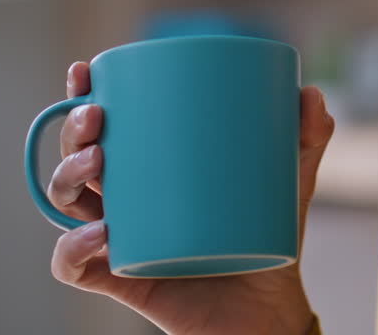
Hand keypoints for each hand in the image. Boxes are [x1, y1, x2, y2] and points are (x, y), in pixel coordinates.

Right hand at [47, 61, 334, 334]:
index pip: (105, 127)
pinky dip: (73, 248)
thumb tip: (311, 94)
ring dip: (67, 176)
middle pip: (76, 157)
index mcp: (152, 168)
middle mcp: (127, 200)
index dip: (81, 97)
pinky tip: (100, 232)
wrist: (270, 306)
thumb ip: (306, 137)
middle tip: (99, 115)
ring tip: (99, 161)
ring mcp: (119, 239)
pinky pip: (74, 267)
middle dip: (73, 130)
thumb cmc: (269, 236)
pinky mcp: (121, 280)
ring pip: (67, 203)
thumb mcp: (290, 180)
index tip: (84, 71)